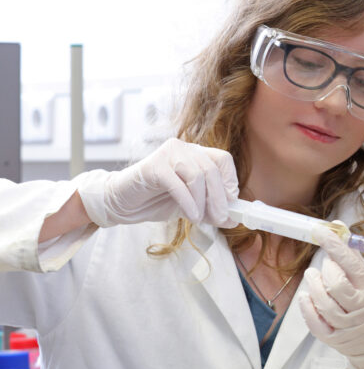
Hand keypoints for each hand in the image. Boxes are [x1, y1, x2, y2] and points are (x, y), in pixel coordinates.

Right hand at [77, 138, 238, 227]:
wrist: (123, 203)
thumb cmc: (158, 201)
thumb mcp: (192, 206)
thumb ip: (212, 209)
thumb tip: (235, 219)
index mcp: (195, 154)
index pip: (223, 160)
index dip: (230, 182)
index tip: (231, 204)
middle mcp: (183, 149)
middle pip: (212, 170)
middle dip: (219, 198)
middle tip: (221, 219)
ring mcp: (168, 154)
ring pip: (198, 175)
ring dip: (203, 201)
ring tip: (199, 219)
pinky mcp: (153, 165)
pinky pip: (178, 183)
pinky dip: (188, 202)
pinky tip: (190, 216)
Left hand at [299, 225, 363, 368]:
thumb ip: (357, 263)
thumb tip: (342, 237)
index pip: (351, 263)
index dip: (334, 245)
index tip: (322, 232)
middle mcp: (360, 307)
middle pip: (335, 282)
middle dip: (326, 268)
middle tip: (327, 264)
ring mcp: (347, 325)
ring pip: (323, 301)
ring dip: (313, 284)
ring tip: (313, 276)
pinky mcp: (335, 338)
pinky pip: (315, 322)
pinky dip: (307, 307)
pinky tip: (307, 297)